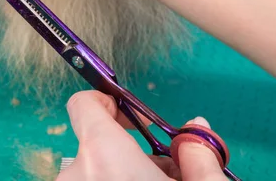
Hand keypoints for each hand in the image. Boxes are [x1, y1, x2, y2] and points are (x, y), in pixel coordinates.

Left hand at [58, 91, 227, 180]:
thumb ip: (199, 152)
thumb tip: (196, 128)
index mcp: (103, 155)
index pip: (84, 104)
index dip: (110, 102)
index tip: (136, 119)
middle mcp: (75, 173)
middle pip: (98, 142)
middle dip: (132, 150)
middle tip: (167, 170)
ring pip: (97, 168)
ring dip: (124, 171)